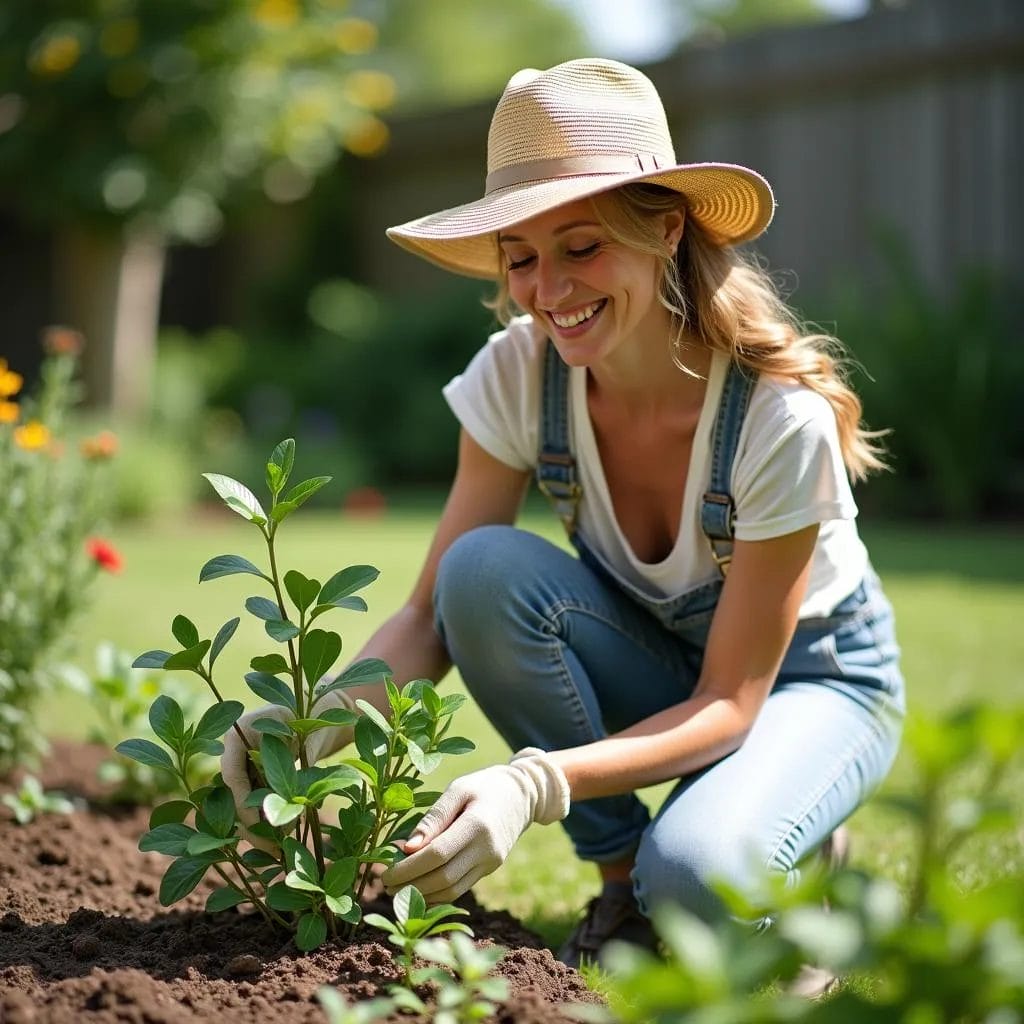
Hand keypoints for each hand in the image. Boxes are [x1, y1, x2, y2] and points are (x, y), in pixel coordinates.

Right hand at [221, 688, 356, 850]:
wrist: (326, 707)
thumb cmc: (320, 714)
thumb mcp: (311, 736)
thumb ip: (301, 764)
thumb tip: (295, 803)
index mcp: (240, 729)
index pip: (232, 774)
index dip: (244, 804)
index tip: (262, 828)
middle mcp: (234, 747)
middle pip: (234, 793)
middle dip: (251, 824)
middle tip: (272, 849)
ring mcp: (242, 761)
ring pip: (244, 801)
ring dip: (259, 826)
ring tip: (280, 849)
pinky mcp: (254, 773)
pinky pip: (256, 799)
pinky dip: (267, 817)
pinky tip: (283, 836)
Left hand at [381, 747, 569, 902]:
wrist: (522, 795)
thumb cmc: (483, 786)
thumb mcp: (458, 789)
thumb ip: (434, 817)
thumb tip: (407, 847)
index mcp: (477, 825)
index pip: (437, 855)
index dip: (409, 868)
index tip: (385, 872)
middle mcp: (487, 849)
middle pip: (443, 878)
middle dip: (411, 886)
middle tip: (385, 885)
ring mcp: (491, 863)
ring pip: (453, 890)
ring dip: (422, 895)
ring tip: (397, 890)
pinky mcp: (490, 869)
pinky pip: (461, 888)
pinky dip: (438, 894)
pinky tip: (419, 890)